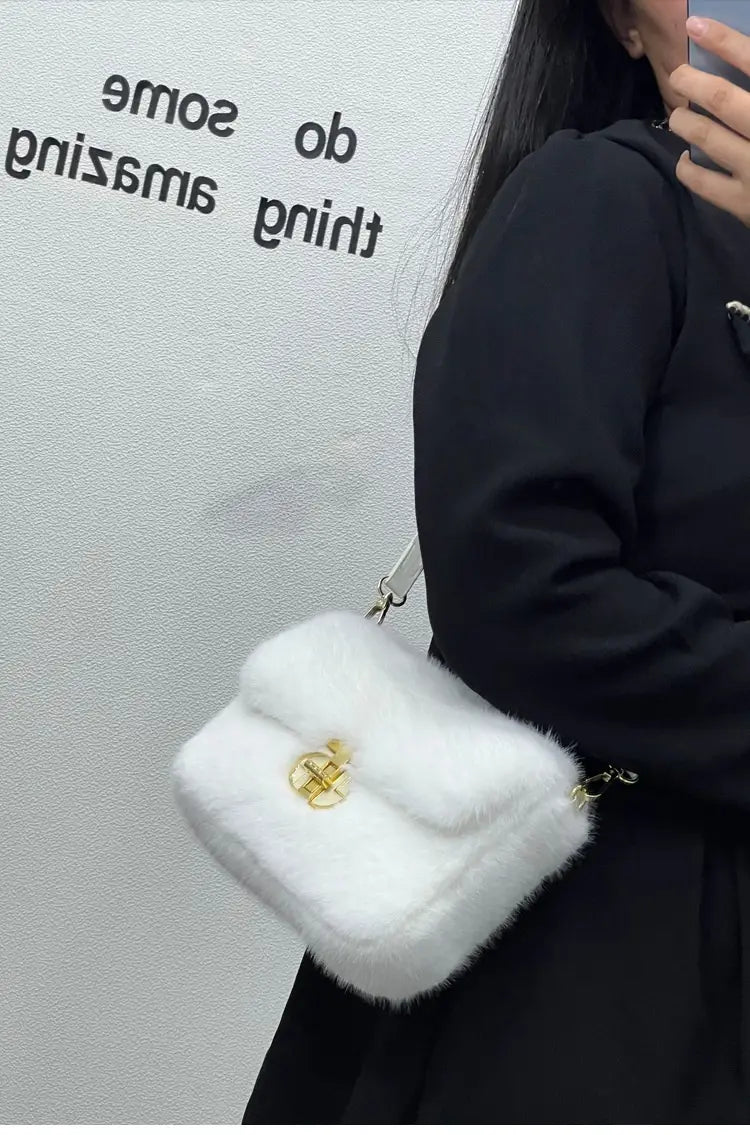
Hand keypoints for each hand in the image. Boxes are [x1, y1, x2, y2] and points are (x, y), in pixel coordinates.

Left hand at [668, 16, 749, 226]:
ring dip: (685, 122)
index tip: (697, 26)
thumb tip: (740, 60)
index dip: (723, 41)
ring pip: (708, 137)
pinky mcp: (744, 204)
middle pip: (723, 99)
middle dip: (693, 83)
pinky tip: (685, 158)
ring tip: (678, 117)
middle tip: (679, 76)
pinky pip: (703, 183)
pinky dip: (687, 168)